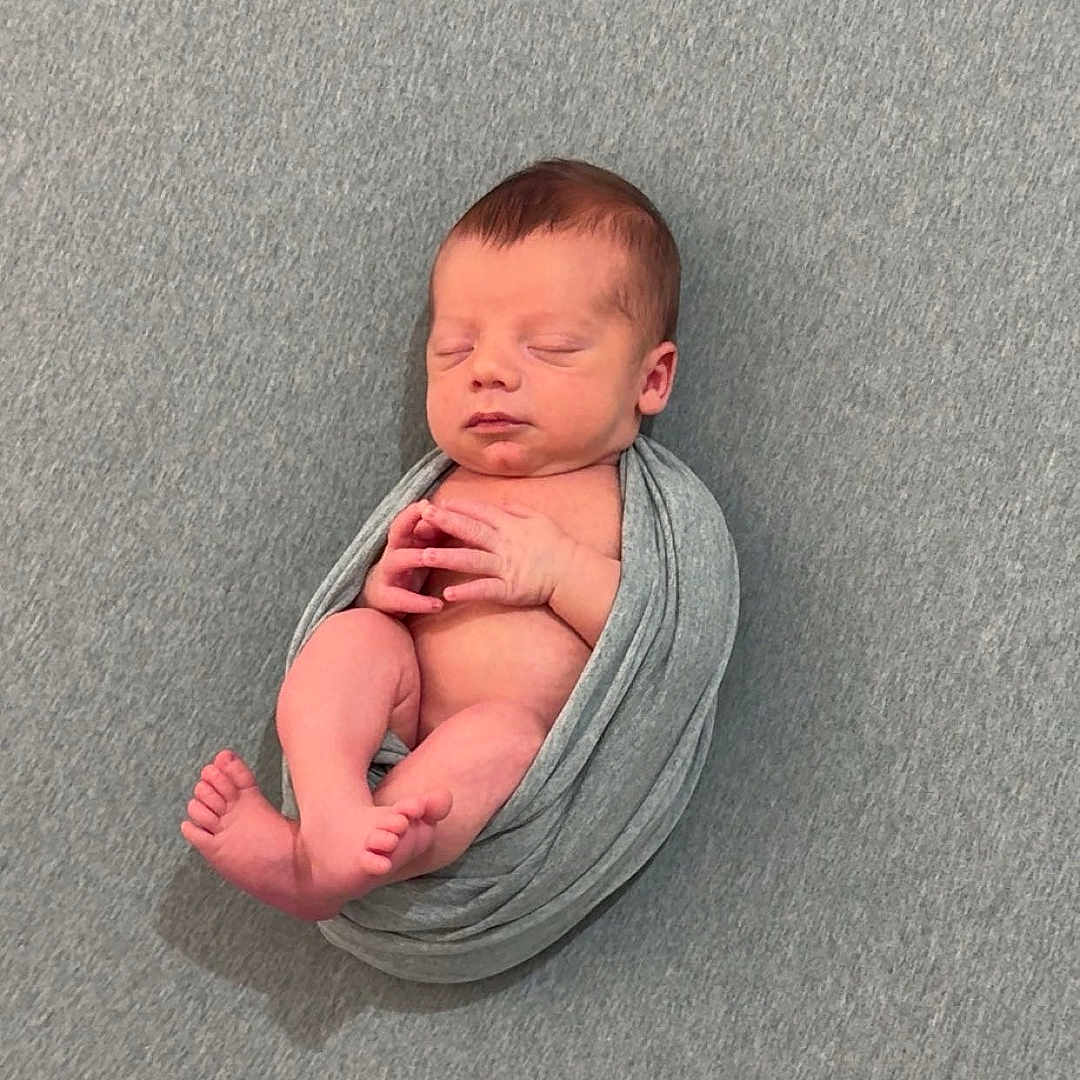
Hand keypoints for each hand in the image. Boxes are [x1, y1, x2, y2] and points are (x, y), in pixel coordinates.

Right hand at [359, 500, 453, 615]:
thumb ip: (438, 535)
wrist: (381, 603)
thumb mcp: (422, 549)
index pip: (408, 518)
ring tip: (429, 557)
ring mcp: (386, 576)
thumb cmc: (409, 571)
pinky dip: (419, 602)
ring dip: (414, 557)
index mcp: (403, 540)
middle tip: (428, 517)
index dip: (416, 510)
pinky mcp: (384, 599)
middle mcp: (392, 553)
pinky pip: (400, 599)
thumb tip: (465, 517)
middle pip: (397, 532)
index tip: (429, 502)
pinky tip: (438, 605)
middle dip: (410, 522)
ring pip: (396, 561)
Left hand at [417, 497, 577, 607]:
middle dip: (446, 522)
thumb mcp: (538, 519)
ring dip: (448, 558)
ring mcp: (506, 567)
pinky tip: (448, 593)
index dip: (460, 507)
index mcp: (511, 526)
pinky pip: (485, 590)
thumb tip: (497, 501)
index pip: (482, 513)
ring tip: (425, 556)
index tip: (439, 502)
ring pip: (472, 560)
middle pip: (472, 531)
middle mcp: (505, 544)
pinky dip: (467, 592)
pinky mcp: (509, 589)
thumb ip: (516, 509)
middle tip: (423, 515)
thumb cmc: (556, 545)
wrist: (573, 572)